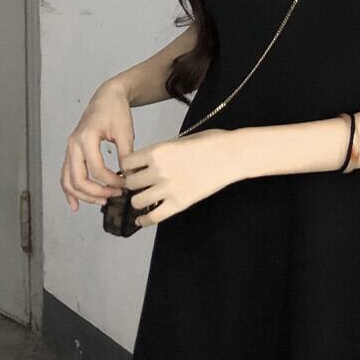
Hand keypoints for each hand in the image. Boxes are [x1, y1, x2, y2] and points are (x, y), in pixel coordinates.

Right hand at [59, 81, 134, 211]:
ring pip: (69, 180)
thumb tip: (130, 178)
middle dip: (96, 192)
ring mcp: (70, 149)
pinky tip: (75, 204)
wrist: (107, 98)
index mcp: (86, 138)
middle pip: (78, 178)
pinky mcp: (71, 153)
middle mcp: (73, 145)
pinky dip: (69, 191)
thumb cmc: (116, 111)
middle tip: (114, 196)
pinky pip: (65, 175)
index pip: (96, 169)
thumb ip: (126, 156)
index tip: (126, 184)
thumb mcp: (125, 132)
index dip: (111, 181)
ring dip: (83, 195)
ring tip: (101, 201)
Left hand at [119, 127, 239, 225]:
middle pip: (130, 183)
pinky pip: (154, 217)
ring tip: (144, 198)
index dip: (128, 167)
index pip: (127, 163)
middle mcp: (158, 171)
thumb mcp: (181, 140)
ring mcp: (168, 189)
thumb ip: (162, 151)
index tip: (133, 170)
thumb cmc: (211, 143)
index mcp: (157, 151)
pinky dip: (144, 220)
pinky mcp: (179, 204)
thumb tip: (149, 161)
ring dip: (138, 200)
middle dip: (133, 184)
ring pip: (137, 201)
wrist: (231, 155)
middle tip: (139, 185)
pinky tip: (141, 220)